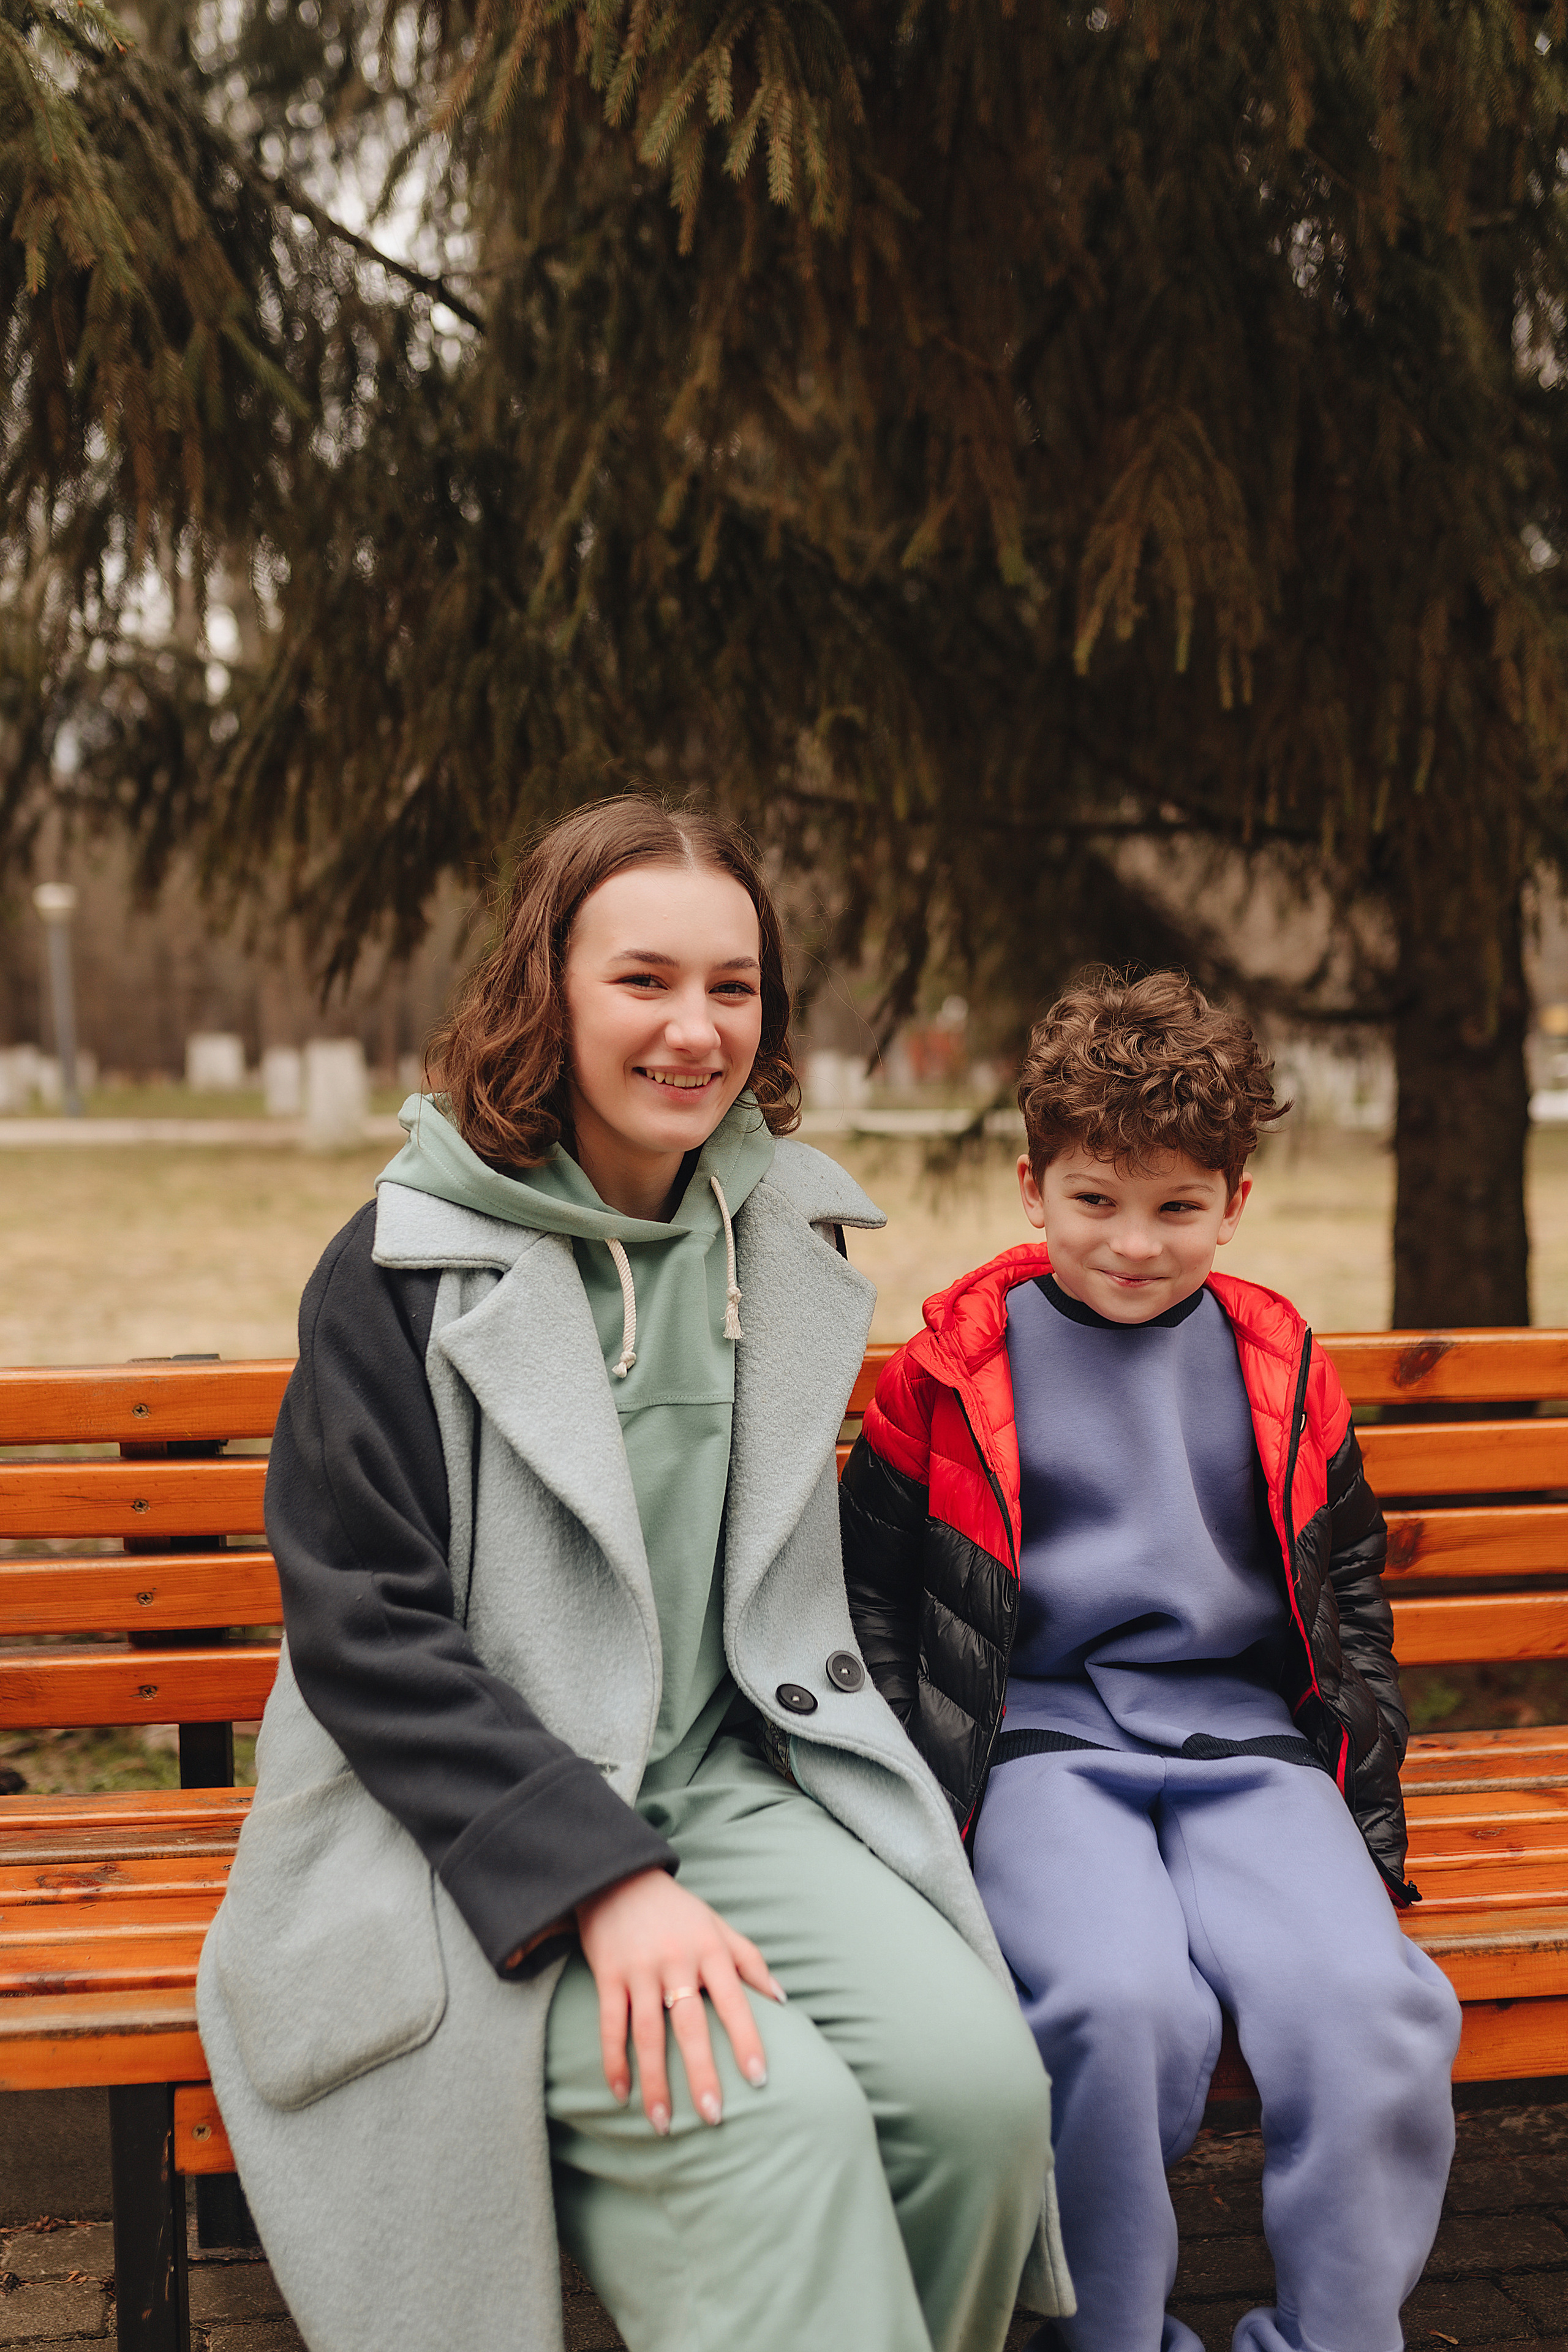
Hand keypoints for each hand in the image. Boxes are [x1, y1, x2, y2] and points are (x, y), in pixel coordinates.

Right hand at [574, 1868, 784, 2134]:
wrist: (619, 1877)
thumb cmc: (677, 1910)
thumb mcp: (718, 1925)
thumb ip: (750, 1960)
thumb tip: (781, 2000)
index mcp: (709, 1949)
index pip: (734, 2001)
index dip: (747, 2039)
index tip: (759, 2079)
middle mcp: (675, 1961)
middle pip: (690, 2026)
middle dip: (702, 2074)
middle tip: (713, 2117)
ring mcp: (639, 1969)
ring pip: (647, 2033)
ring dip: (655, 2081)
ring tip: (664, 2123)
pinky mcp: (608, 1974)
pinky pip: (610, 2024)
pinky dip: (614, 2060)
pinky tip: (620, 2093)